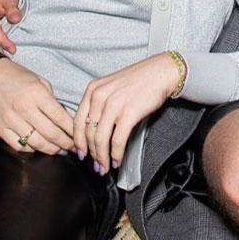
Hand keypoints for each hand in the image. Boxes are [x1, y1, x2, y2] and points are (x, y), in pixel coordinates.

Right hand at [0, 55, 73, 153]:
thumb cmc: (15, 76)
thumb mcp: (38, 80)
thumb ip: (51, 99)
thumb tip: (64, 119)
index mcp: (37, 94)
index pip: (60, 117)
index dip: (72, 130)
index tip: (79, 135)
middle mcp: (24, 108)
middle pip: (51, 134)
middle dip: (65, 143)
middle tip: (72, 147)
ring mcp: (11, 120)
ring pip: (37, 143)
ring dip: (51, 149)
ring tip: (59, 150)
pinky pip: (19, 145)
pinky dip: (32, 149)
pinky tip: (38, 146)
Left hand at [74, 53, 179, 174]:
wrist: (160, 72)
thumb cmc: (139, 80)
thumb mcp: (111, 87)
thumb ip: (99, 104)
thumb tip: (94, 129)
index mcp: (93, 90)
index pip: (78, 122)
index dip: (78, 141)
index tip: (81, 153)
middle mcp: (100, 97)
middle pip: (89, 133)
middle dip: (91, 154)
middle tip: (96, 165)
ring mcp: (113, 105)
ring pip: (101, 139)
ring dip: (102, 157)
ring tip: (105, 167)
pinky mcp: (129, 113)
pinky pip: (117, 140)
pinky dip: (116, 154)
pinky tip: (117, 159)